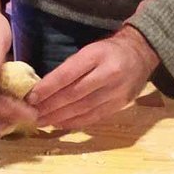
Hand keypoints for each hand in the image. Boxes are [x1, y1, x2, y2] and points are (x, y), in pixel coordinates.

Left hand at [27, 25, 159, 129]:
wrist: (142, 53)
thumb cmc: (109, 50)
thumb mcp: (90, 49)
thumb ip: (71, 67)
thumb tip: (43, 87)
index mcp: (97, 55)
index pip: (68, 74)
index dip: (48, 87)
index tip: (31, 98)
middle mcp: (108, 73)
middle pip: (74, 94)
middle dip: (50, 106)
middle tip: (31, 114)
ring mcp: (116, 91)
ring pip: (83, 108)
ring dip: (59, 117)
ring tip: (42, 122)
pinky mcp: (120, 104)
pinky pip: (94, 117)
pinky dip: (75, 122)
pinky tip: (60, 124)